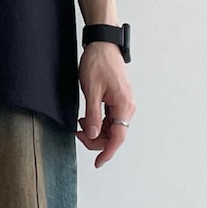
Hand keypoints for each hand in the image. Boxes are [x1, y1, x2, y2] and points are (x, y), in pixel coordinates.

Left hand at [77, 42, 135, 167]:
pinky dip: (99, 122)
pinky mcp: (119, 99)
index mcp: (124, 105)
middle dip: (96, 139)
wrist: (103, 44)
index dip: (106, 152)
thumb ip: (93, 115)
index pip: (118, 137)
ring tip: (81, 122)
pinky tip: (87, 117)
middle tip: (78, 133)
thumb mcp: (91, 90)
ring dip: (97, 131)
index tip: (97, 163)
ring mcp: (124, 103)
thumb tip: (93, 135)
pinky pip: (111, 118)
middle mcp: (128, 106)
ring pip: (112, 128)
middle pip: (115, 135)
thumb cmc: (98, 62)